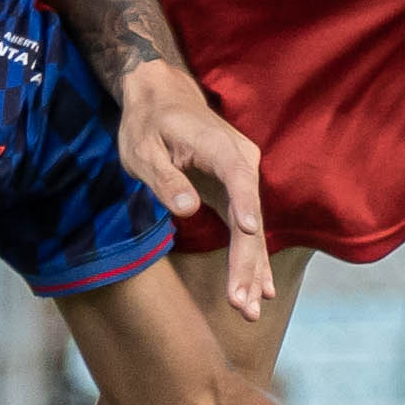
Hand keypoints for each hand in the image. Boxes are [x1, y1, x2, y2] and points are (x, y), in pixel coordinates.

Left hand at [113, 62, 270, 320]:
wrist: (163, 95)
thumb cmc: (148, 122)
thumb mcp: (142, 149)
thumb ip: (165, 178)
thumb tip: (187, 208)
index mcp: (218, 146)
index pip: (237, 177)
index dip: (244, 204)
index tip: (249, 233)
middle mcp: (242, 161)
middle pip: (249, 215)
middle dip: (247, 261)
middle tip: (243, 302)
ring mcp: (244, 177)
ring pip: (253, 228)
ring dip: (252, 269)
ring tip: (251, 309)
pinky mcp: (238, 191)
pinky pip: (248, 228)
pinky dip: (252, 258)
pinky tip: (262, 289)